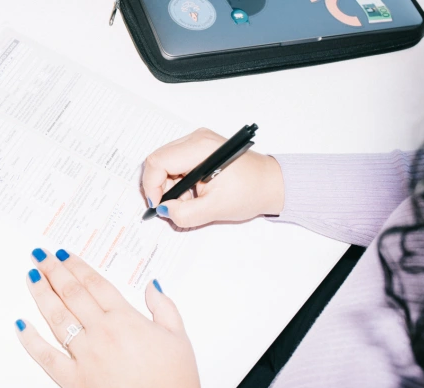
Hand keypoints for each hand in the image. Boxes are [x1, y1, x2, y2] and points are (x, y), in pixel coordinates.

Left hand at [16, 248, 202, 387]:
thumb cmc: (173, 383)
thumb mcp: (178, 338)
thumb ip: (164, 307)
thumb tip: (153, 284)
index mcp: (125, 319)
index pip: (94, 283)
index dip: (76, 265)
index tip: (64, 254)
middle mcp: (101, 333)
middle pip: (71, 293)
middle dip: (53, 270)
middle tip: (41, 255)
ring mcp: (84, 356)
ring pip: (56, 317)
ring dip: (40, 293)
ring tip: (31, 276)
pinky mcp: (73, 380)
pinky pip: (45, 357)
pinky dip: (30, 340)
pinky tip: (21, 324)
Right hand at [143, 128, 284, 227]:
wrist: (271, 183)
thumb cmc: (251, 191)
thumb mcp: (215, 209)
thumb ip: (185, 213)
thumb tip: (164, 209)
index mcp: (200, 148)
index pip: (158, 162)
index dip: (152, 186)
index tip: (159, 205)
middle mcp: (197, 139)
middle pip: (158, 160)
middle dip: (160, 186)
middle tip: (174, 205)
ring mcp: (198, 141)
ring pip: (165, 162)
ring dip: (170, 185)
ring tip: (189, 200)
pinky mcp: (200, 147)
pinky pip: (176, 162)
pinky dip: (177, 180)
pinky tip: (193, 192)